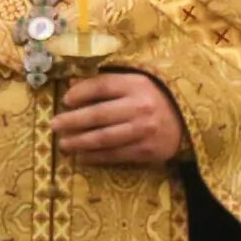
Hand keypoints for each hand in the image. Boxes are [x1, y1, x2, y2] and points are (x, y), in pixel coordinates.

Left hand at [53, 73, 183, 166]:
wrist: (187, 122)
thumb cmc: (154, 99)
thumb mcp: (135, 83)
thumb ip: (105, 83)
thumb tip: (72, 84)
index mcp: (136, 85)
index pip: (101, 86)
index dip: (80, 93)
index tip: (65, 100)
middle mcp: (140, 107)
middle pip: (98, 114)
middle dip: (71, 121)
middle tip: (54, 125)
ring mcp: (143, 131)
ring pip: (103, 138)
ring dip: (79, 142)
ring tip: (63, 143)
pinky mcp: (146, 151)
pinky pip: (114, 155)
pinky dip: (95, 157)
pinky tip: (81, 156)